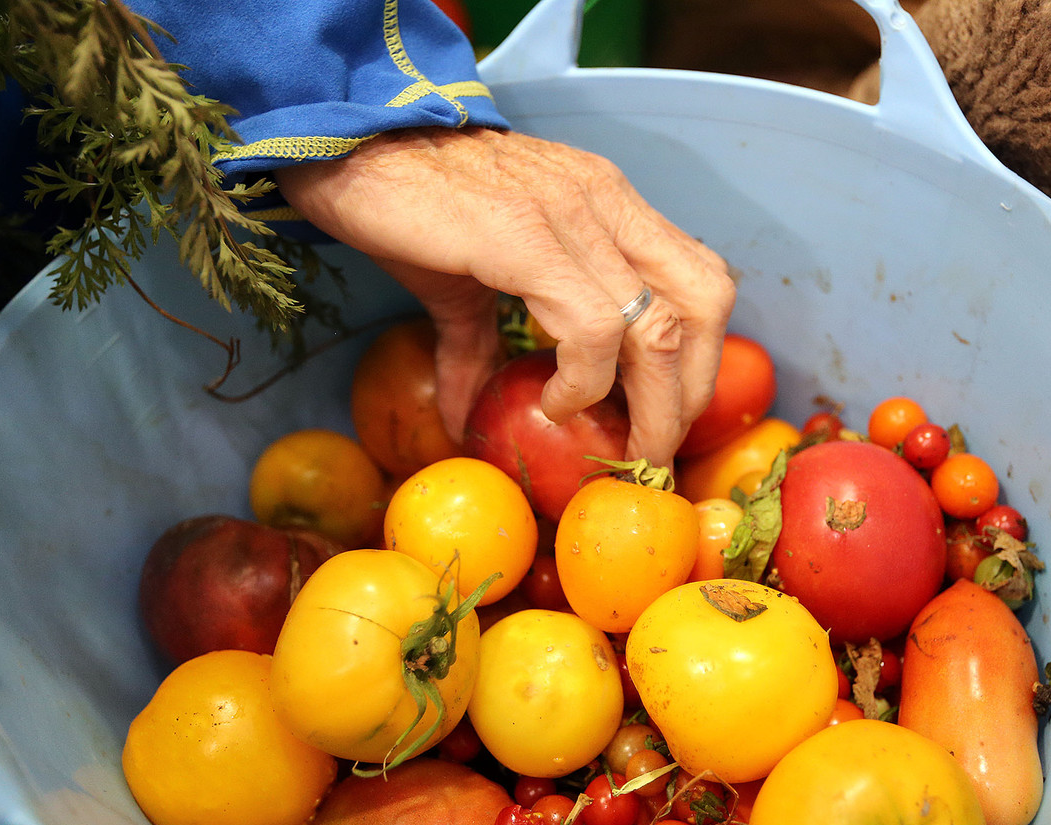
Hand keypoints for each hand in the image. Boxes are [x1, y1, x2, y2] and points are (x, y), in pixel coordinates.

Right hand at [275, 126, 736, 467]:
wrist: (346, 148)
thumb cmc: (409, 208)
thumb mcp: (465, 286)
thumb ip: (482, 348)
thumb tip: (467, 415)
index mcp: (608, 205)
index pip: (701, 281)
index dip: (699, 360)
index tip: (663, 417)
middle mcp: (605, 202)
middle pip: (704, 305)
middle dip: (690, 394)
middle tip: (653, 450)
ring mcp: (572, 214)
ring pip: (660, 325)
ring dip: (651, 405)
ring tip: (615, 443)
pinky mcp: (526, 236)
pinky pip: (593, 325)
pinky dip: (586, 380)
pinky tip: (555, 401)